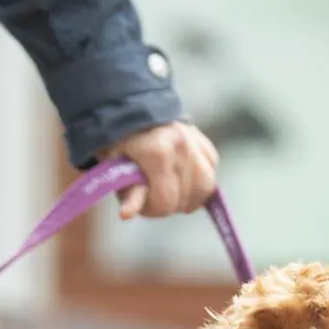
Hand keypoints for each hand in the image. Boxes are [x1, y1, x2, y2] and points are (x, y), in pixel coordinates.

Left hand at [99, 121, 219, 219]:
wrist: (136, 113)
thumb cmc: (123, 146)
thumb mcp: (117, 169)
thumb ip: (128, 193)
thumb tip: (126, 215)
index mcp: (158, 152)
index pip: (166, 201)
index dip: (153, 209)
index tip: (142, 202)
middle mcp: (182, 146)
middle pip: (186, 198)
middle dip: (169, 205)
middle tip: (153, 196)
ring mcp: (197, 144)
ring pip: (205, 188)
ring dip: (189, 198)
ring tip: (172, 194)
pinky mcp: (206, 145)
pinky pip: (211, 174)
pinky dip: (199, 183)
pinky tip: (183, 180)